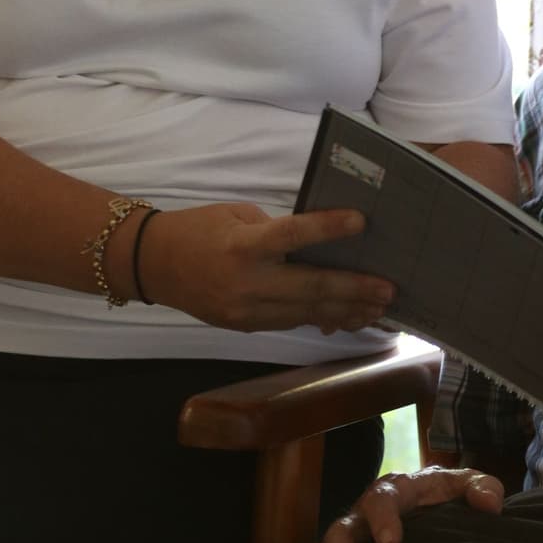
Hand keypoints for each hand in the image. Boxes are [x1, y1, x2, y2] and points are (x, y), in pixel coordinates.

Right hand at [136, 204, 394, 334]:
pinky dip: (319, 318)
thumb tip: (319, 245)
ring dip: (345, 311)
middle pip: (310, 288)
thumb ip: (276, 231)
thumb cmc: (198, 230)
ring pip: (306, 312)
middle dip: (354, 290)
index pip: (292, 236)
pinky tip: (344, 317)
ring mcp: (246, 311)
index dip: (328, 229)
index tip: (362, 222)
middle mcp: (246, 283)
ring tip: (377, 309)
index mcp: (243, 246)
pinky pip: (290, 322)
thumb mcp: (237, 217)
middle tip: (388, 290)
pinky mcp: (245, 326)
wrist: (154, 265)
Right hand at [308, 466, 507, 542]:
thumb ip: (483, 489)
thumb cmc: (451, 498)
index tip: (391, 542)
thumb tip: (491, 505)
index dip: (382, 518)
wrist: (437, 510)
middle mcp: (365, 512)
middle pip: (342, 527)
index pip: (381, 498)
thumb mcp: (469, 486)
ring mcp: (352, 537)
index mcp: (396, 491)